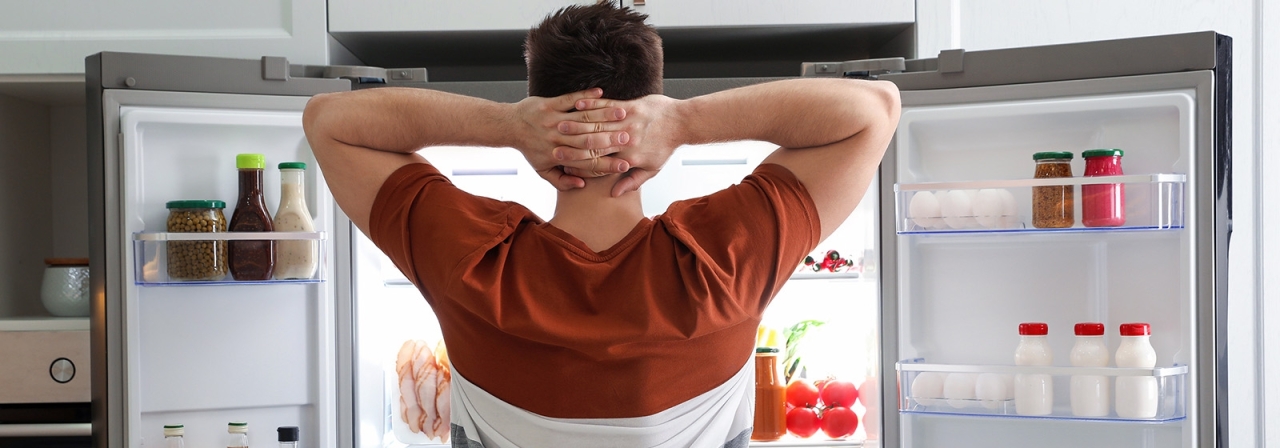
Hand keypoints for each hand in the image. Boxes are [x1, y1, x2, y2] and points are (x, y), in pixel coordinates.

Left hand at [512, 88, 631, 189]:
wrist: (510, 126)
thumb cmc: (530, 149)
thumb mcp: (543, 170)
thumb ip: (562, 181)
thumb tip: (581, 184)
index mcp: (559, 156)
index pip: (587, 163)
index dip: (607, 165)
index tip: (624, 165)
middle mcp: (557, 139)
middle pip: (589, 141)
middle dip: (611, 139)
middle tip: (630, 138)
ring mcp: (553, 120)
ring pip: (583, 118)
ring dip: (604, 115)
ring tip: (623, 114)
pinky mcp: (549, 105)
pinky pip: (571, 99)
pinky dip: (586, 96)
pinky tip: (601, 93)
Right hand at [560, 95, 681, 196]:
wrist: (681, 122)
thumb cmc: (665, 146)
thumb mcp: (651, 169)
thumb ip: (632, 181)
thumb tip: (614, 193)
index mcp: (629, 158)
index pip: (599, 164)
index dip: (580, 166)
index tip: (564, 166)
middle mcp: (626, 140)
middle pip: (593, 145)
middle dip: (572, 145)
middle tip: (554, 146)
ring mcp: (627, 122)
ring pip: (597, 124)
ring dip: (577, 124)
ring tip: (559, 125)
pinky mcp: (630, 106)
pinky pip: (607, 105)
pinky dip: (592, 104)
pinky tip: (577, 104)